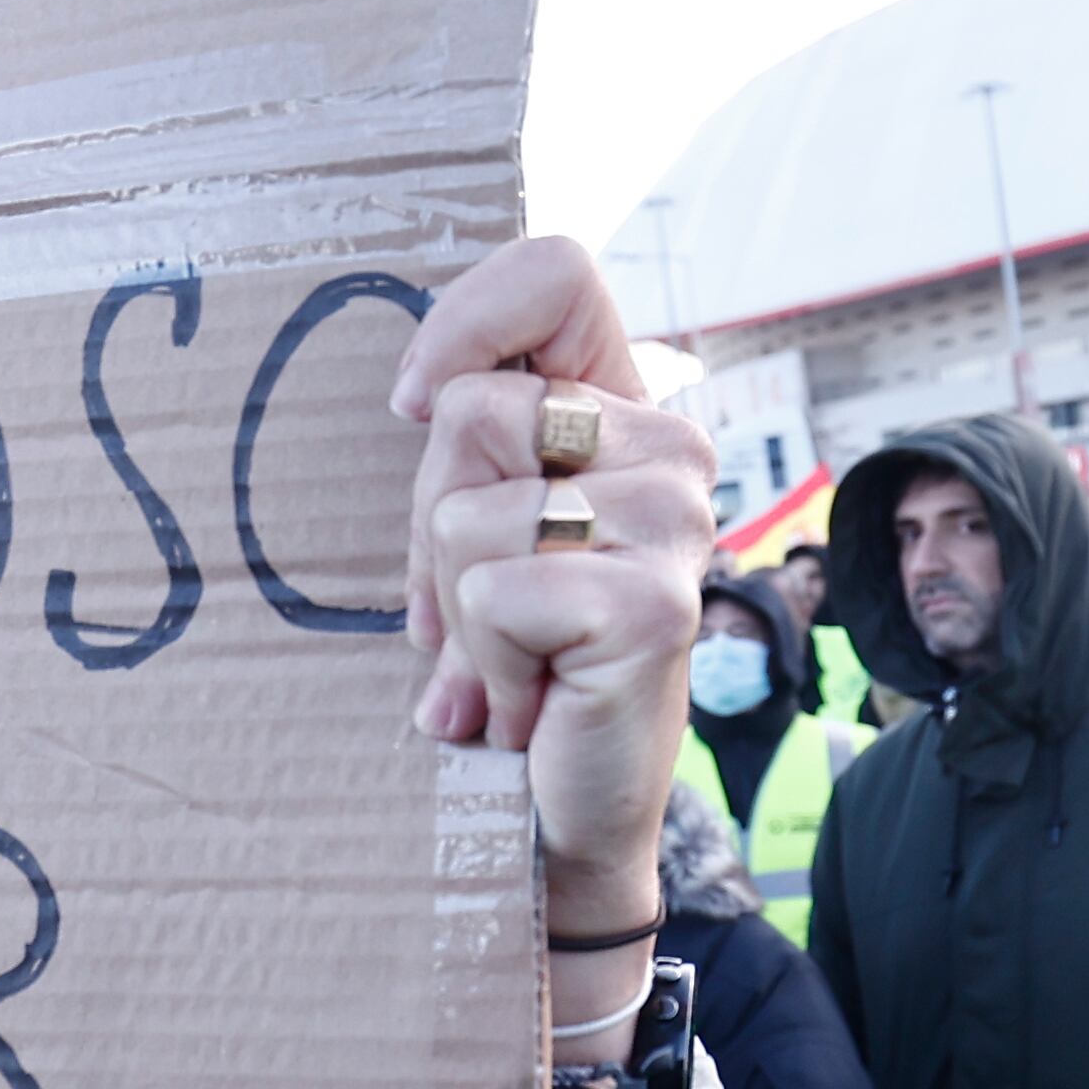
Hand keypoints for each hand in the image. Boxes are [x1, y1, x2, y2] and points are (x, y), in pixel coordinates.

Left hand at [395, 238, 717, 1037]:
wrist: (570, 815)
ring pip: (463, 514)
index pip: (556, 272)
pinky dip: (487, 666)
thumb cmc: (521, 666)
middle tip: (478, 615)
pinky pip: (495, 595)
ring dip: (457, 614)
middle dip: (432, 527)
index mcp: (629, 413)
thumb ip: (475, 452)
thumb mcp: (485, 533)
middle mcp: (671, 450)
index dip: (465, 321)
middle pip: (465, 415)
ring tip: (509, 664)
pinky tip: (533, 701)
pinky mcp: (652, 605)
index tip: (414, 406)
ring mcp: (673, 524)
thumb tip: (421, 393)